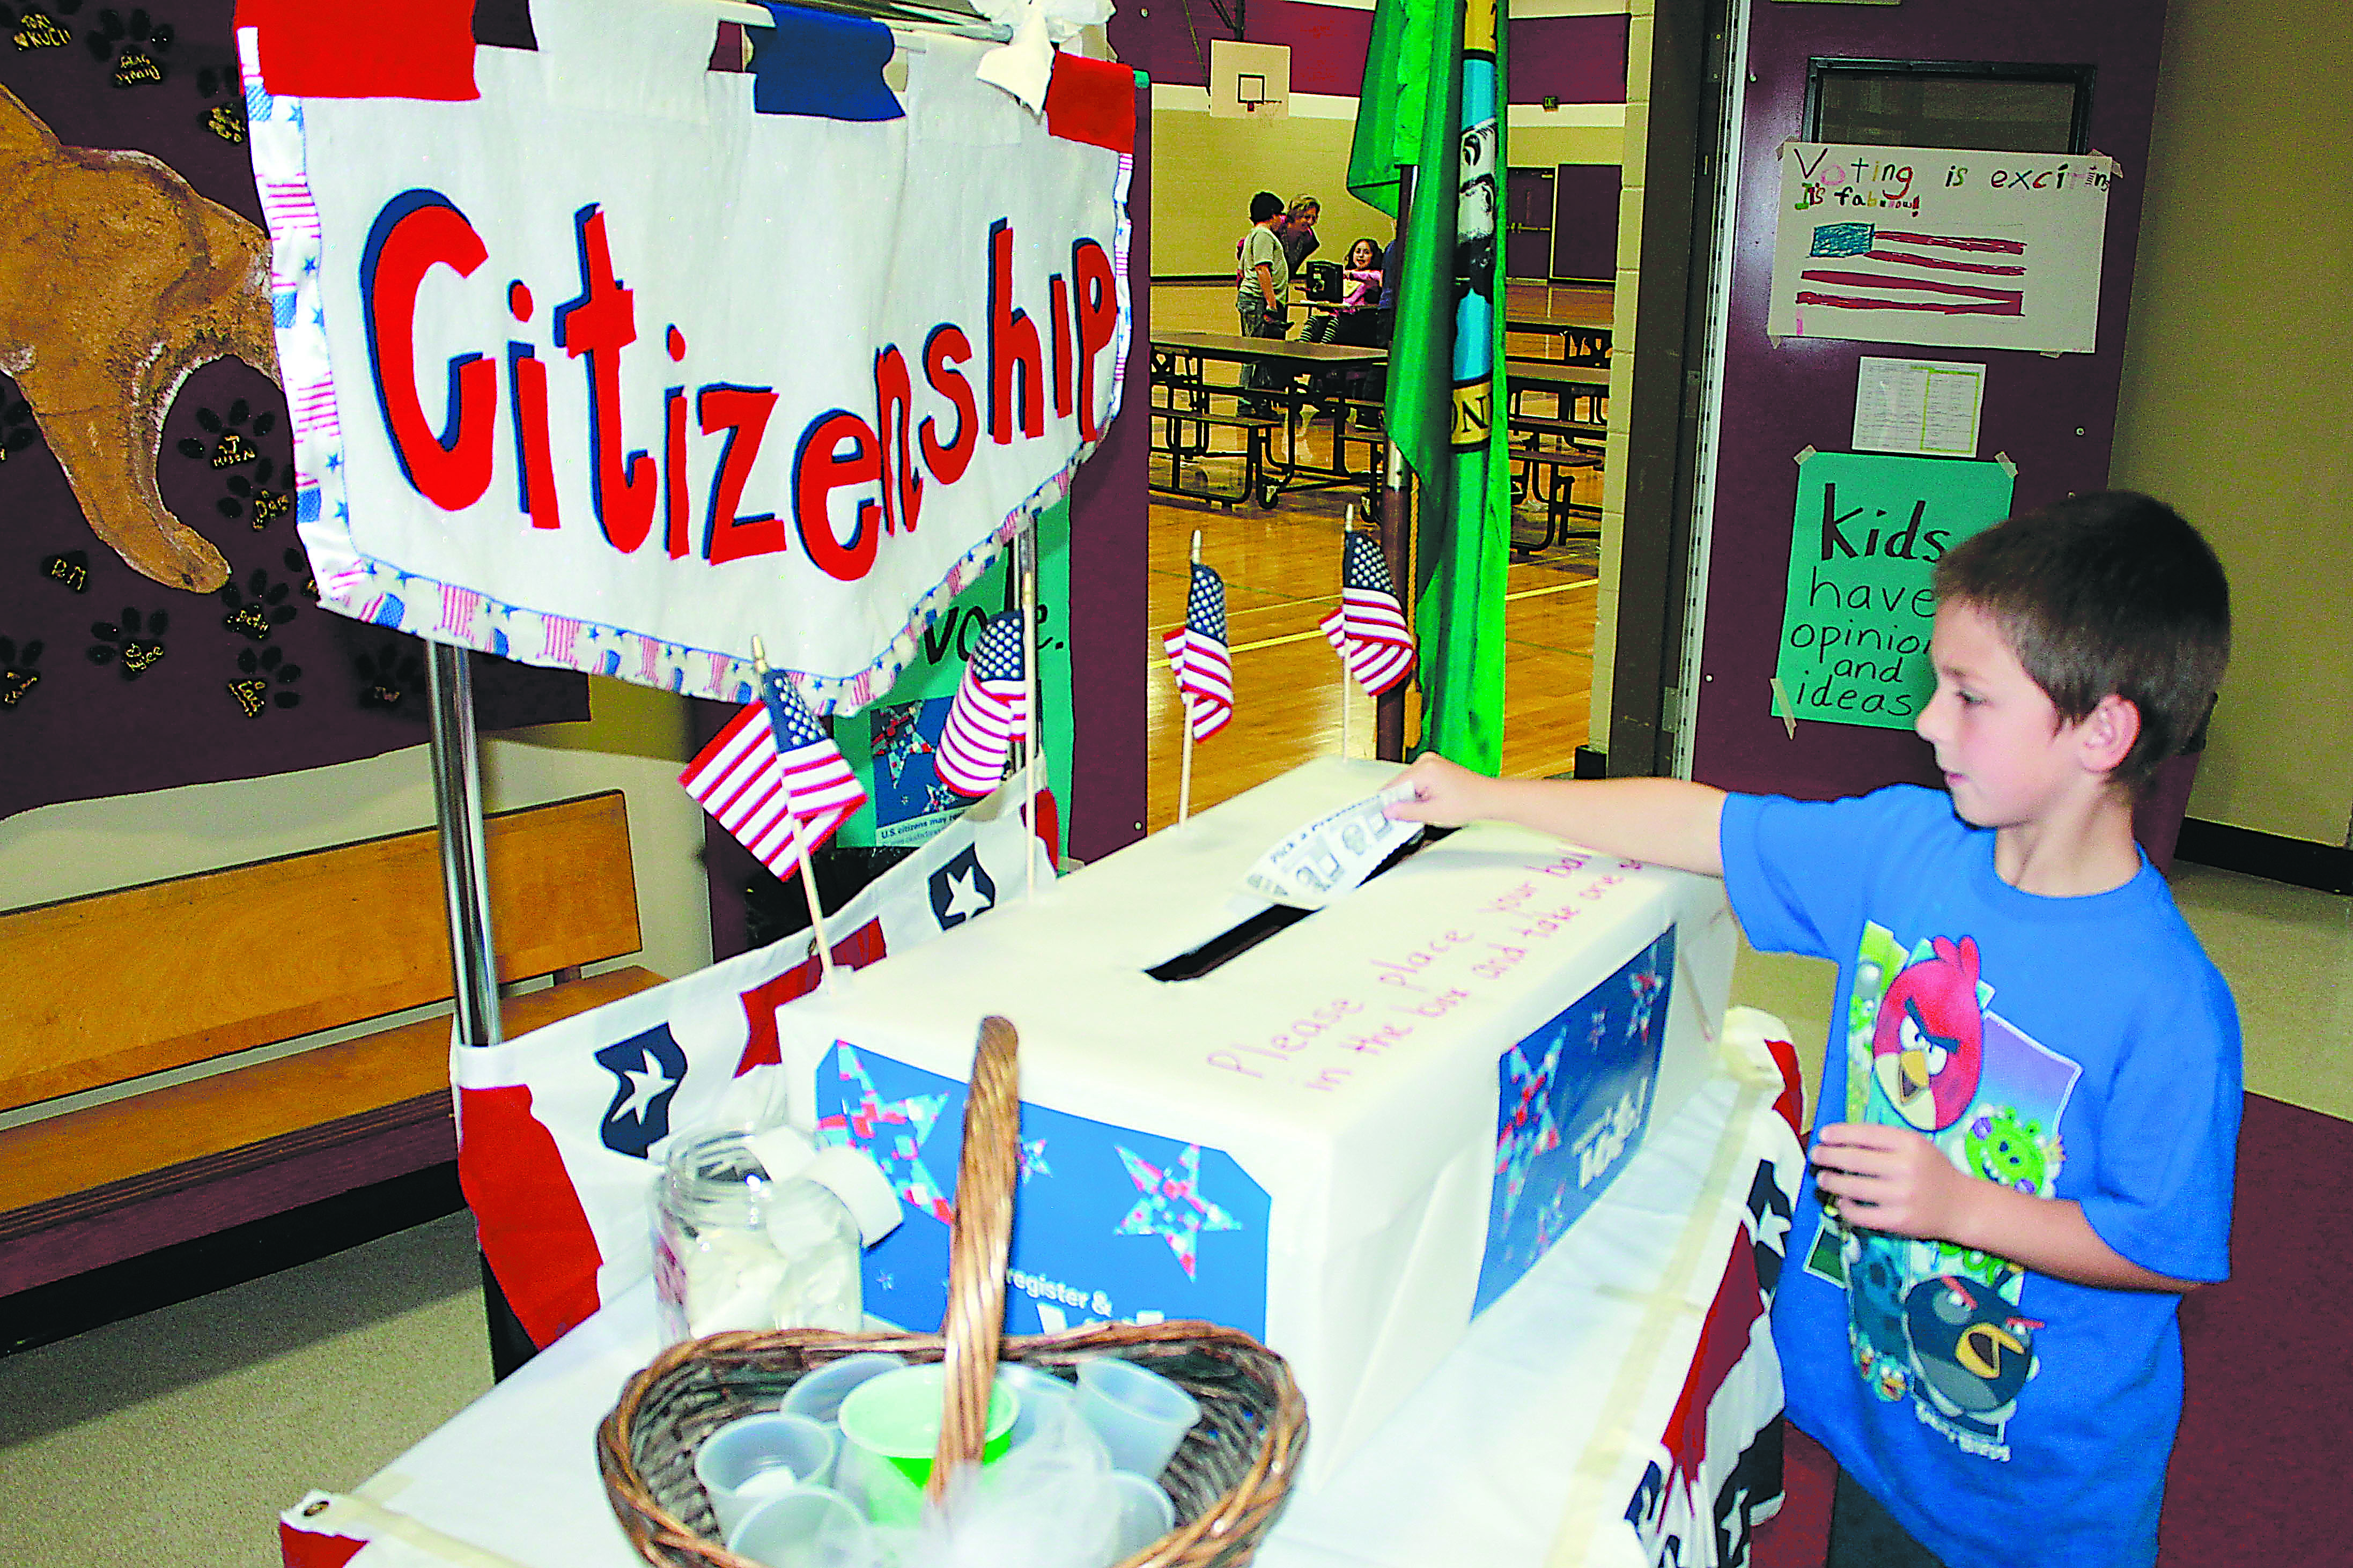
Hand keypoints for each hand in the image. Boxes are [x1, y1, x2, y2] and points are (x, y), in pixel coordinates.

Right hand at [1384, 752, 1493, 826]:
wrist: (1488, 797)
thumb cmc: (1469, 802)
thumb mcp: (1434, 813)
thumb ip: (1407, 812)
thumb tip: (1388, 811)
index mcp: (1425, 769)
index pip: (1393, 786)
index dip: (1387, 803)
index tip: (1384, 816)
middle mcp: (1426, 761)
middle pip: (1399, 784)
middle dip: (1400, 801)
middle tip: (1408, 818)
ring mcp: (1430, 761)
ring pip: (1406, 783)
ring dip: (1410, 798)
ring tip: (1426, 809)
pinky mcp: (1433, 766)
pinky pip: (1416, 781)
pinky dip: (1417, 793)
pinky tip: (1428, 802)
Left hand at [1809, 1122, 1971, 1240]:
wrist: (1962, 1206)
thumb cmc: (1932, 1171)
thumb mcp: (1916, 1146)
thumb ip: (1884, 1140)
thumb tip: (1841, 1138)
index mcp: (1910, 1143)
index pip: (1865, 1134)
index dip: (1839, 1133)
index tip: (1823, 1134)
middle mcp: (1905, 1167)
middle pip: (1853, 1159)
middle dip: (1827, 1156)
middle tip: (1816, 1155)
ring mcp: (1901, 1196)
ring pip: (1852, 1187)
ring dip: (1831, 1181)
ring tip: (1823, 1178)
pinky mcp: (1898, 1221)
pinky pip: (1860, 1214)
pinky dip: (1846, 1206)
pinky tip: (1843, 1201)